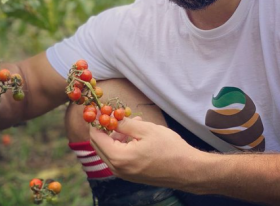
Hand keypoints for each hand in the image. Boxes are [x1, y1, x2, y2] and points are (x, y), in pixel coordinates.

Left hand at [90, 116, 205, 189]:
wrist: (188, 171)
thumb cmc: (169, 148)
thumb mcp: (145, 129)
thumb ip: (123, 123)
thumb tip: (108, 116)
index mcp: (119, 158)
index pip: (95, 137)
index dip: (95, 121)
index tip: (99, 108)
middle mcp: (117, 169)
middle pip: (99, 145)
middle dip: (105, 127)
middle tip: (114, 113)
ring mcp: (124, 174)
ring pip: (110, 150)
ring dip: (116, 134)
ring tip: (133, 121)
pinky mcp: (131, 175)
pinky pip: (119, 156)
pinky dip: (123, 143)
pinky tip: (136, 133)